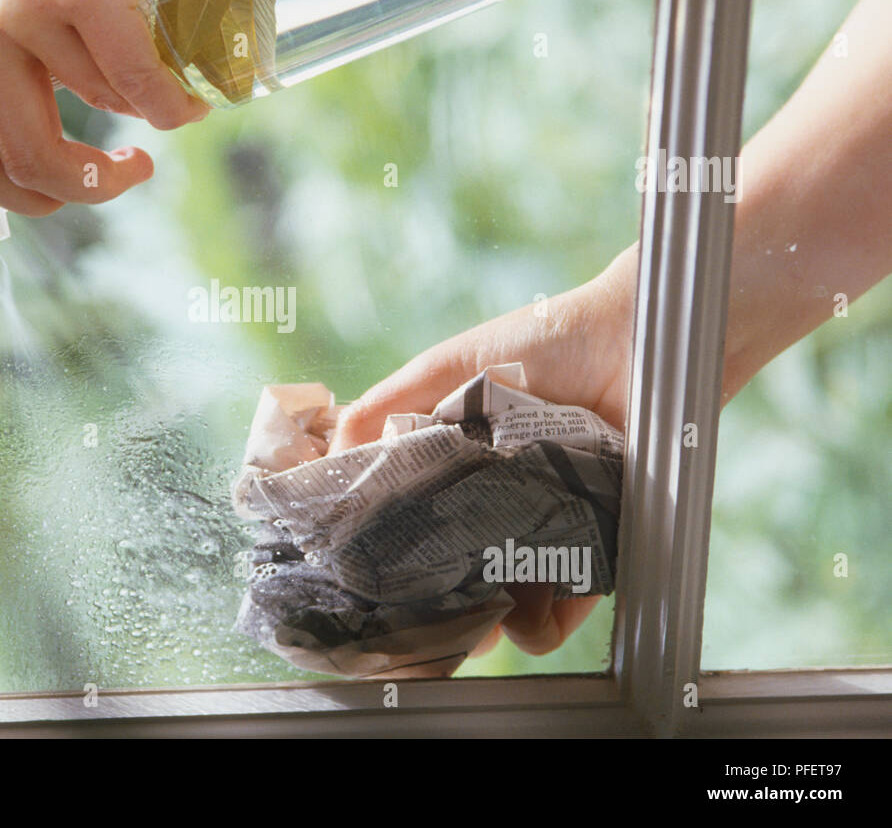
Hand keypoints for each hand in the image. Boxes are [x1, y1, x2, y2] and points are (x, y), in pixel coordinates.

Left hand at [0, 0, 209, 215]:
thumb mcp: (4, 3)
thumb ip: (18, 68)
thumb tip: (69, 157)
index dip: (32, 202)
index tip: (79, 190)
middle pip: (26, 160)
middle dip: (92, 187)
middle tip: (133, 172)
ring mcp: (19, 9)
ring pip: (101, 105)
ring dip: (148, 110)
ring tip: (170, 81)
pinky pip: (138, 83)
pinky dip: (172, 104)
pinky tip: (187, 97)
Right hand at [330, 251, 636, 666]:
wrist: (636, 336)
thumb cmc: (542, 342)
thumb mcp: (447, 365)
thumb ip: (385, 407)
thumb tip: (326, 462)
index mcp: (460, 464)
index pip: (415, 521)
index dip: (392, 551)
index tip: (370, 582)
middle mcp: (500, 499)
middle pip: (459, 567)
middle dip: (439, 600)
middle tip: (424, 618)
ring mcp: (547, 523)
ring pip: (509, 594)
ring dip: (490, 620)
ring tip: (481, 626)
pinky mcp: (599, 540)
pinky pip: (569, 599)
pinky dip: (547, 623)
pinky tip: (528, 625)